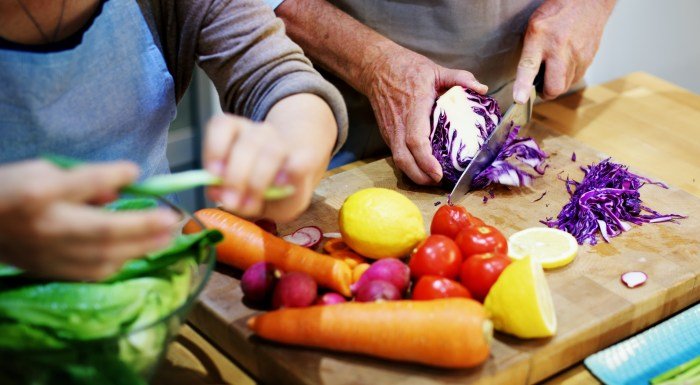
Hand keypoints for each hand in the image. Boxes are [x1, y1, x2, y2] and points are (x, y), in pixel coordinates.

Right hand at [0, 160, 177, 279]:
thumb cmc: (14, 190)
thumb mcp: (42, 170)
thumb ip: (83, 179)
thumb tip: (121, 190)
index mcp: (40, 192)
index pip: (83, 182)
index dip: (113, 175)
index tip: (136, 170)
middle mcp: (46, 225)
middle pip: (103, 229)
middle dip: (143, 225)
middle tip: (172, 220)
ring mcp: (49, 253)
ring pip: (103, 256)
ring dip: (140, 248)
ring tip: (167, 237)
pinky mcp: (51, 271)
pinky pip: (93, 272)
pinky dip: (120, 262)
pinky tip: (140, 253)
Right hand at [203, 95, 334, 222]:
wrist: (269, 169)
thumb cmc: (278, 193)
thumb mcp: (285, 206)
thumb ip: (275, 202)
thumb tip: (242, 193)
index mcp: (302, 161)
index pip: (303, 162)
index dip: (294, 170)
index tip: (279, 186)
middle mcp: (279, 141)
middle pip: (270, 152)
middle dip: (251, 180)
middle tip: (234, 203)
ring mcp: (255, 129)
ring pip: (247, 142)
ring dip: (233, 172)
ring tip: (223, 194)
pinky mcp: (230, 124)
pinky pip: (220, 126)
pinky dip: (214, 149)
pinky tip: (212, 171)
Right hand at [363, 45, 487, 184]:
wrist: (376, 68)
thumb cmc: (406, 68)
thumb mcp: (435, 69)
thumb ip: (460, 78)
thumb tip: (482, 88)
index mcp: (413, 108)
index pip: (416, 140)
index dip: (426, 160)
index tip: (438, 173)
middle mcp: (399, 124)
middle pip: (404, 159)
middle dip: (420, 177)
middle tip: (439, 183)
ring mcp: (390, 131)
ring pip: (399, 161)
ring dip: (414, 175)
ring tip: (432, 180)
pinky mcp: (387, 134)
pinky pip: (397, 155)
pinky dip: (409, 166)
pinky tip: (422, 169)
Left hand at [513, 0, 614, 102]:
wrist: (588, 1)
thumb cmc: (557, 12)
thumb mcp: (534, 26)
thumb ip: (530, 51)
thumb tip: (527, 79)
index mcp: (540, 37)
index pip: (529, 66)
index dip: (524, 86)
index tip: (520, 99)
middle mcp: (560, 48)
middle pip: (554, 86)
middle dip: (546, 92)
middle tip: (540, 86)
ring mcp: (577, 55)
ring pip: (566, 85)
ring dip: (557, 84)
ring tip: (553, 70)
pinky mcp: (589, 59)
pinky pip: (576, 78)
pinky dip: (568, 77)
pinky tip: (565, 64)